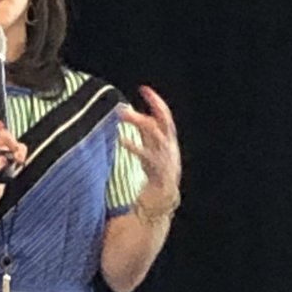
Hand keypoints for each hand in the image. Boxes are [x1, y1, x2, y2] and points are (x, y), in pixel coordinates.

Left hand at [116, 86, 181, 206]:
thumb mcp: (150, 151)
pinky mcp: (159, 171)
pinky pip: (146, 155)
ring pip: (155, 134)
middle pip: (162, 122)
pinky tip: (121, 139)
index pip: (165, 116)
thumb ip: (144, 135)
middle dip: (150, 108)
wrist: (162, 202)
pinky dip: (134, 145)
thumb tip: (129, 115)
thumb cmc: (154, 175)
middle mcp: (169, 148)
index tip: (144, 89)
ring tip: (122, 114)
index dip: (156, 102)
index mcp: (168, 142)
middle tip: (130, 102)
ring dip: (139, 122)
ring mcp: (165, 158)